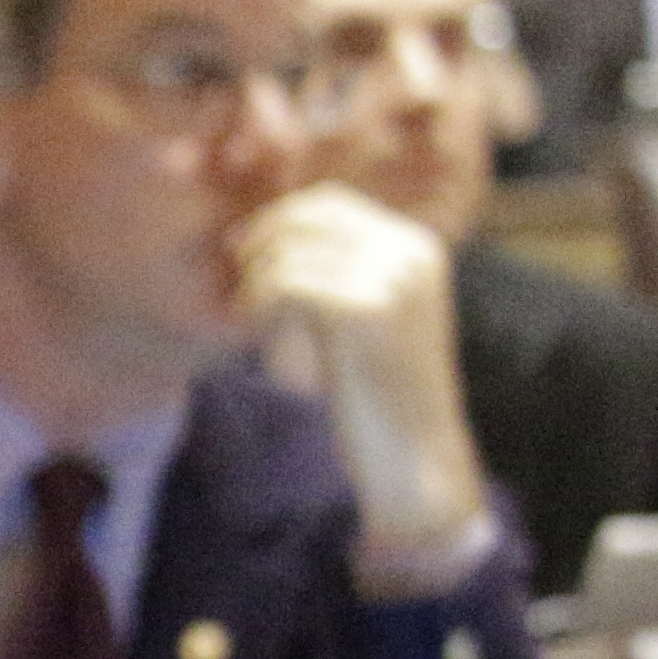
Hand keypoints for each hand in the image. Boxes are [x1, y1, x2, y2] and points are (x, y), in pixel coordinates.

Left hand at [234, 180, 486, 559]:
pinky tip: (264, 340)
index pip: (328, 202)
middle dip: (260, 248)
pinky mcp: (366, 309)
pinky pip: (286, 285)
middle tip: (242, 293)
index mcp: (416, 247)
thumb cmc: (379, 394)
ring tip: (261, 328)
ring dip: (258, 289)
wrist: (415, 456)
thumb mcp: (368, 318)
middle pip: (305, 216)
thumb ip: (339, 272)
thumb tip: (268, 230)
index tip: (243, 256)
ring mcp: (393, 277)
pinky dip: (262, 310)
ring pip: (289, 252)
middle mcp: (410, 252)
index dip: (276, 221)